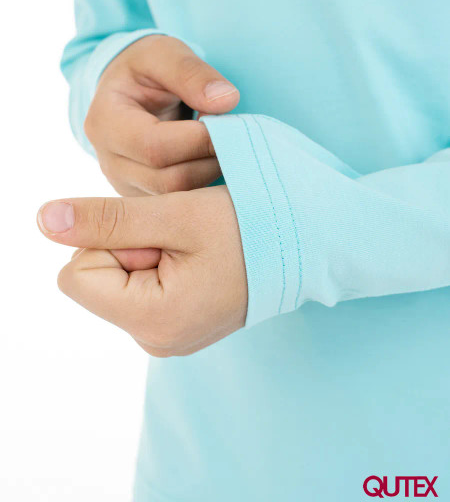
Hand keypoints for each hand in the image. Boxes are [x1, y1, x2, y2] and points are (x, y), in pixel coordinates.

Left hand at [37, 186, 247, 355]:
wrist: (306, 246)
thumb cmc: (251, 226)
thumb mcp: (174, 215)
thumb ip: (106, 220)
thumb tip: (43, 220)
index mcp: (152, 321)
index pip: (76, 273)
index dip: (109, 240)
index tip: (160, 233)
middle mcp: (155, 341)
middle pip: (96, 277)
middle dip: (128, 245)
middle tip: (182, 238)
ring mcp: (167, 335)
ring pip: (118, 278)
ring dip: (145, 251)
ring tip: (194, 247)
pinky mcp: (175, 324)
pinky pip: (140, 286)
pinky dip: (158, 263)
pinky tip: (196, 258)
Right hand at [84, 35, 238, 195]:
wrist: (129, 89)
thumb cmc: (146, 69)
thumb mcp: (164, 53)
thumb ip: (192, 72)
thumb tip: (226, 101)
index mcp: (105, 122)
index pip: (154, 146)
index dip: (199, 140)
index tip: (231, 125)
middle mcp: (109, 161)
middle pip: (168, 179)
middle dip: (209, 160)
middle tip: (237, 140)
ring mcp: (125, 184)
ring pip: (177, 197)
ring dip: (211, 174)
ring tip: (228, 147)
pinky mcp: (144, 197)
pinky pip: (180, 205)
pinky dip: (205, 188)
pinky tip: (218, 162)